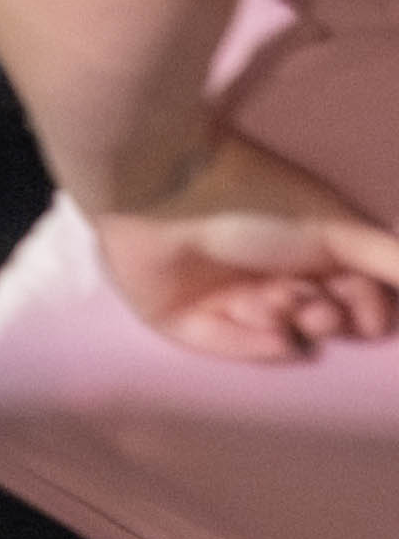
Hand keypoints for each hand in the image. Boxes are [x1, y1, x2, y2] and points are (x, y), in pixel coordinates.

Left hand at [89, 137, 398, 363]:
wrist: (163, 189)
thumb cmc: (255, 199)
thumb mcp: (337, 230)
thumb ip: (392, 262)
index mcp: (306, 250)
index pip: (355, 302)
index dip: (366, 312)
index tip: (365, 309)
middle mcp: (271, 274)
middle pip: (322, 324)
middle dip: (326, 318)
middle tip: (314, 301)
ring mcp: (226, 298)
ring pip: (282, 336)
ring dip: (286, 319)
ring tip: (272, 294)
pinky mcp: (184, 320)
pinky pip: (233, 348)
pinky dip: (254, 342)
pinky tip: (258, 320)